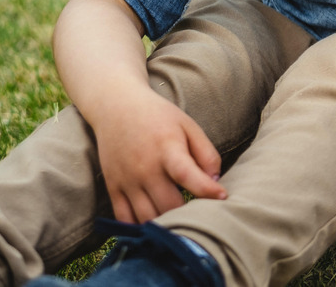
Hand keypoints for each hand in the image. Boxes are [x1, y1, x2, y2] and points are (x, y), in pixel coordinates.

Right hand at [91, 86, 226, 222]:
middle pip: (169, 206)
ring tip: (182, 221)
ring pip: (147, 218)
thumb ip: (206, 153)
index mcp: (167, 149)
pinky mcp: (113, 188)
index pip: (188, 176)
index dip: (207, 191)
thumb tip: (216, 181)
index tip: (223, 197)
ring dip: (166, 225)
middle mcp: (144, 168)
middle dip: (189, 214)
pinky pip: (124, 219)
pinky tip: (156, 225)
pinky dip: (140, 227)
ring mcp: (126, 180)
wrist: (116, 107)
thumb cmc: (159, 117)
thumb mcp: (188, 126)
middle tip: (202, 213)